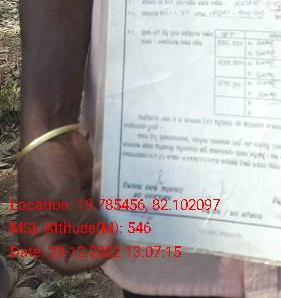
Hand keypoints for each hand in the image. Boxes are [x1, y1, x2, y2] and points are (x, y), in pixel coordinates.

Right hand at [17, 129, 116, 273]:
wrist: (52, 132)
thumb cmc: (48, 169)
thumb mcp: (63, 199)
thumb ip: (84, 222)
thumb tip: (107, 241)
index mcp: (38, 237)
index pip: (66, 262)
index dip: (89, 259)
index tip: (111, 246)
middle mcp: (54, 228)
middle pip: (82, 248)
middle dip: (101, 241)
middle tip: (122, 233)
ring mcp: (69, 212)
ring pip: (93, 228)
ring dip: (108, 224)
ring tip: (128, 221)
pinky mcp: (82, 196)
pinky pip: (98, 209)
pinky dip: (109, 207)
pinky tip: (124, 203)